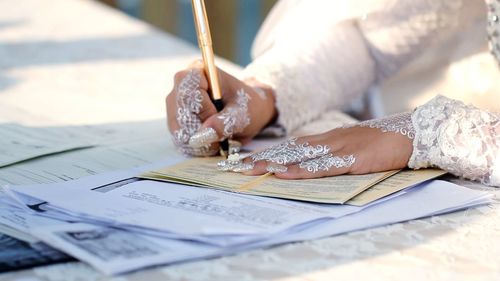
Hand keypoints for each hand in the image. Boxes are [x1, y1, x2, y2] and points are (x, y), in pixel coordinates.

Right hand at [166, 61, 276, 155]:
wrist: (247, 112)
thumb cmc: (248, 106)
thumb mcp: (243, 114)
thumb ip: (225, 123)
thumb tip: (202, 136)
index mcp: (198, 71)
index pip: (188, 93)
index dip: (203, 110)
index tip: (219, 114)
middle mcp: (180, 86)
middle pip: (179, 114)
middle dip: (201, 130)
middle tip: (222, 132)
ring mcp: (175, 105)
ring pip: (178, 129)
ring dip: (200, 140)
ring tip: (219, 137)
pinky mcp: (175, 121)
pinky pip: (179, 139)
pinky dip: (197, 146)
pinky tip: (211, 141)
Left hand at [223, 125, 412, 178]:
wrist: (412, 134)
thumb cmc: (384, 143)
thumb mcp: (355, 147)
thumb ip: (336, 153)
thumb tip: (316, 163)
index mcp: (329, 138)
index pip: (293, 146)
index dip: (271, 152)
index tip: (250, 159)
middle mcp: (328, 140)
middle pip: (289, 149)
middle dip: (263, 158)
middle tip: (237, 166)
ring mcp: (338, 148)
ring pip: (298, 157)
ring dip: (273, 163)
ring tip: (250, 170)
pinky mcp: (350, 160)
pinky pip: (319, 167)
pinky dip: (299, 171)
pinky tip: (282, 173)